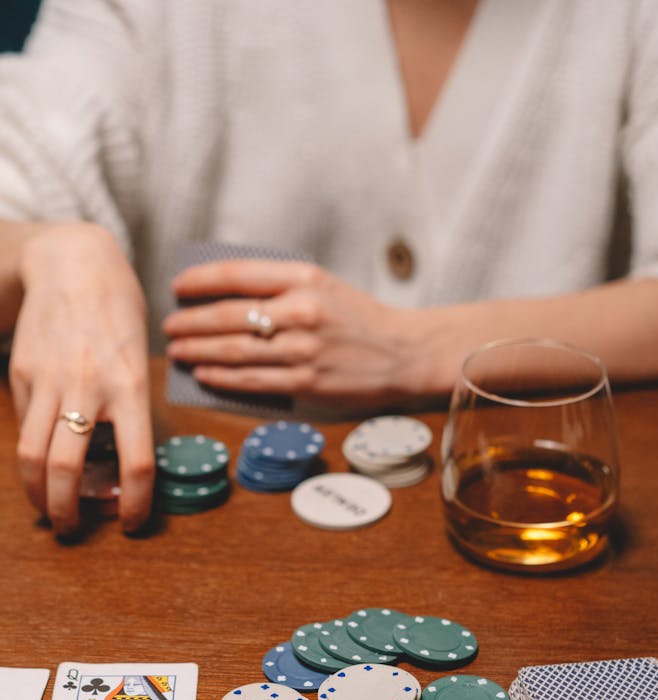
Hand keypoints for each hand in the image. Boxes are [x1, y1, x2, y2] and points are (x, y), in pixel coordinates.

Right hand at [9, 223, 153, 534]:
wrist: (73, 264)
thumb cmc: (118, 315)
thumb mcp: (141, 362)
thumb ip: (132, 411)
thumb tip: (123, 465)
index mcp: (130, 387)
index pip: (136, 462)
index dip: (137, 504)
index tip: (134, 523)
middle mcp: (88, 387)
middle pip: (66, 468)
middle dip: (66, 511)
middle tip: (71, 530)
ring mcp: (49, 381)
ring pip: (33, 455)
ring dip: (38, 493)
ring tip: (48, 510)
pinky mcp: (23, 374)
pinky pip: (25, 427)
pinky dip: (31, 455)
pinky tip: (40, 466)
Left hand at [164, 260, 434, 407]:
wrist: (403, 353)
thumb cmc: (358, 319)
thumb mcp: (323, 287)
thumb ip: (278, 288)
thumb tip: (221, 301)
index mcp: (304, 278)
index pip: (236, 274)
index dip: (199, 280)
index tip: (177, 287)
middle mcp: (301, 311)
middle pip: (227, 316)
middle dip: (189, 321)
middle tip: (169, 325)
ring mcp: (303, 350)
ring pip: (234, 350)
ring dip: (197, 350)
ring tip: (177, 350)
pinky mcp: (306, 382)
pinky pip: (252, 380)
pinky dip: (221, 376)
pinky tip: (203, 373)